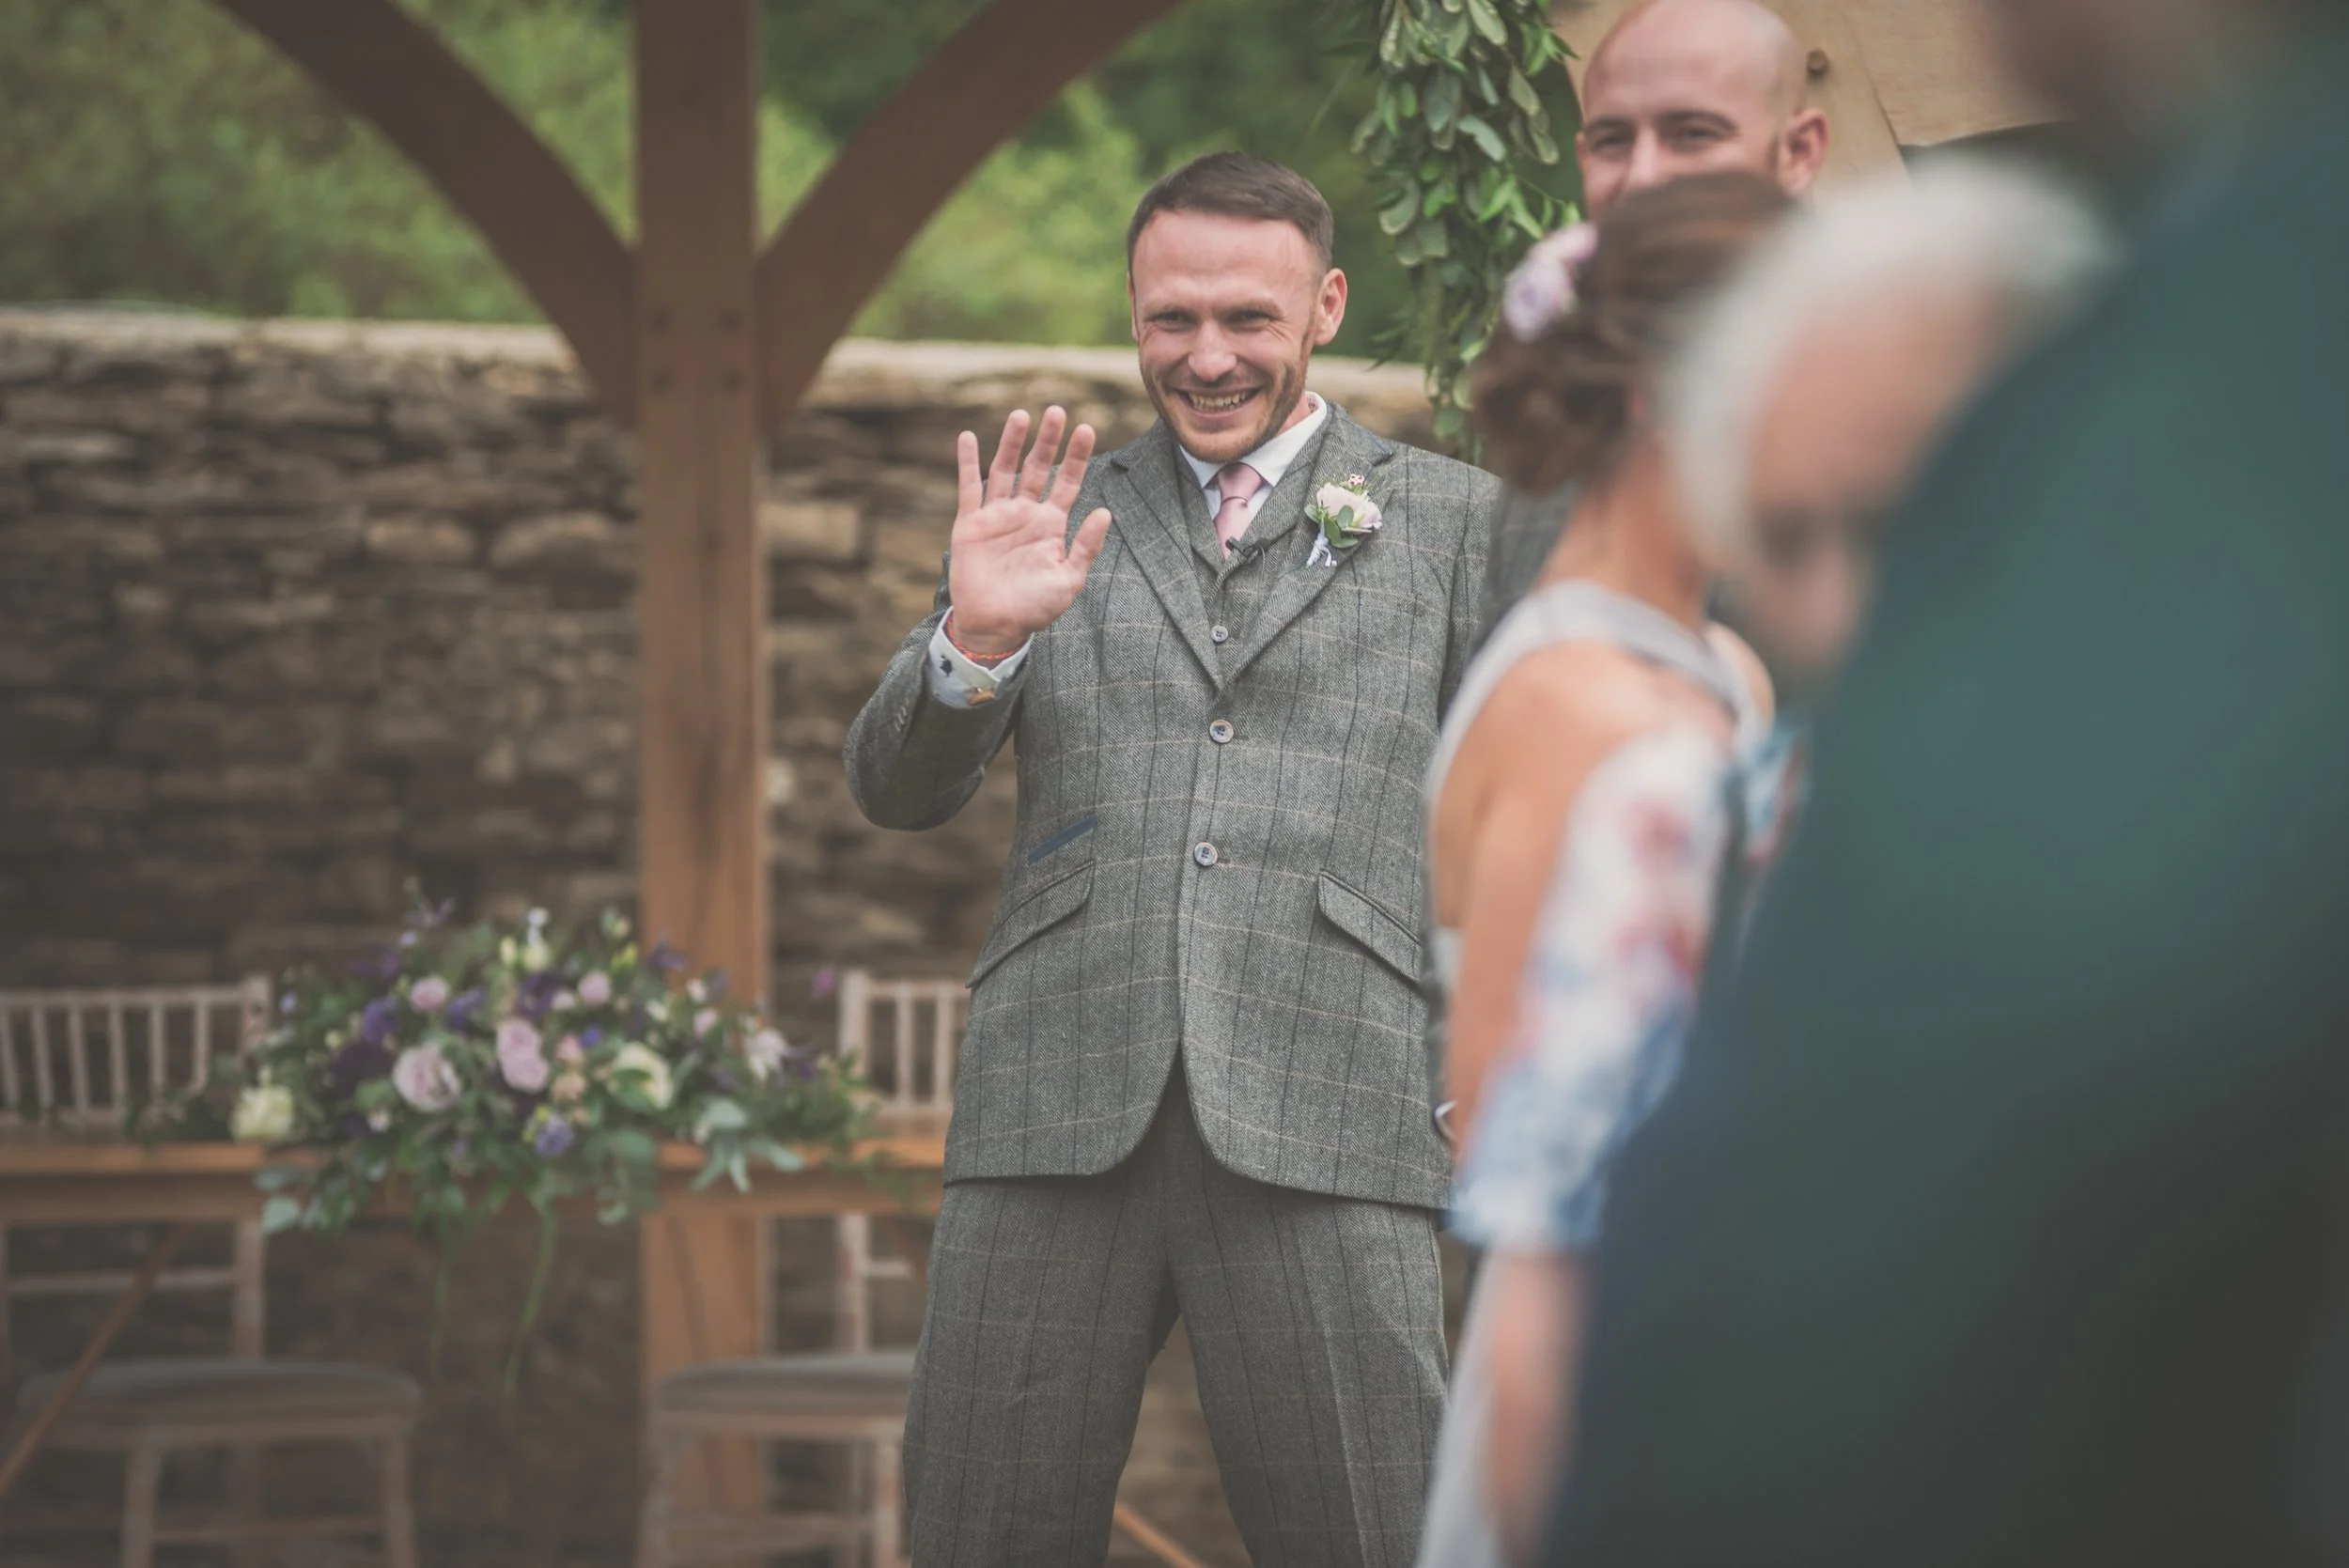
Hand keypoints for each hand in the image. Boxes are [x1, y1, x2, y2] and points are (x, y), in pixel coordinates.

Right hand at [945, 407, 1113, 654]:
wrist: (994, 625)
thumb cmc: (1034, 608)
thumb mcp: (1069, 580)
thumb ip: (1086, 546)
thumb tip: (1106, 512)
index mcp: (1051, 525)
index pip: (1067, 482)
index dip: (1076, 456)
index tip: (1087, 429)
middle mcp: (1025, 514)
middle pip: (1038, 467)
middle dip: (1048, 440)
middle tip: (1057, 411)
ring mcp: (997, 515)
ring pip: (1005, 469)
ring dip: (1012, 442)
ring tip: (1021, 415)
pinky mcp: (970, 523)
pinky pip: (968, 486)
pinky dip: (966, 462)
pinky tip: (967, 436)